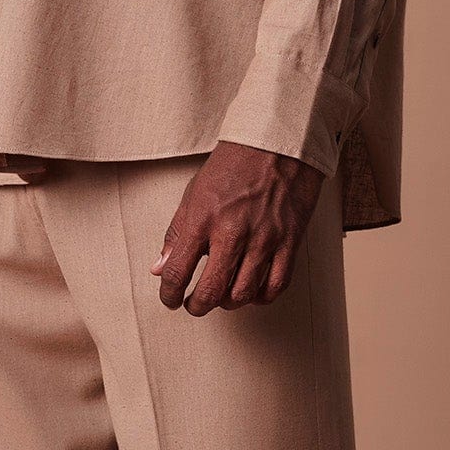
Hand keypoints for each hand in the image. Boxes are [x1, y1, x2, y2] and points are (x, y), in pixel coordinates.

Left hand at [152, 140, 323, 313]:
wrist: (276, 143)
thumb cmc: (233, 166)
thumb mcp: (193, 194)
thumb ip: (176, 234)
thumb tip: (160, 268)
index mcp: (203, 219)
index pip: (178, 272)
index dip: (169, 295)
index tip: (170, 299)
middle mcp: (233, 231)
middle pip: (212, 291)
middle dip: (198, 306)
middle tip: (195, 304)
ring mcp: (264, 238)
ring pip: (244, 294)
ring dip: (229, 303)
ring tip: (223, 295)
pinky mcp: (290, 241)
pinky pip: (276, 285)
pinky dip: (261, 296)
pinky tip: (252, 290)